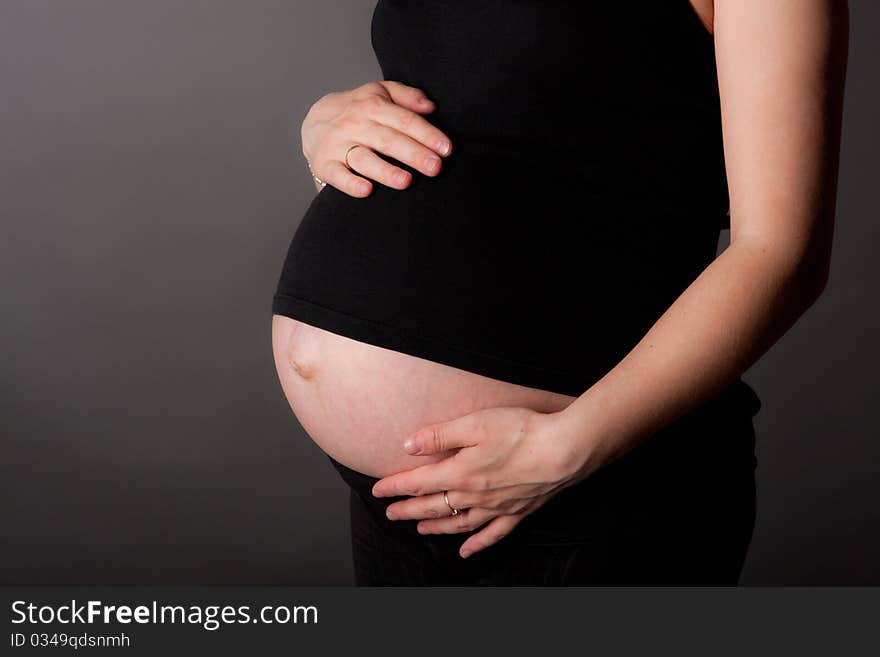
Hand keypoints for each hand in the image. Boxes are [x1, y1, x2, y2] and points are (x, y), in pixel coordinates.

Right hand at [301, 80, 452, 196]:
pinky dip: (350, 183)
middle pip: (388, 140)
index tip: (446, 149)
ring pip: (364, 159)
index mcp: (372, 105)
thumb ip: (406, 96)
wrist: (314, 121)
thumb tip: (430, 107)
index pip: (404, 120)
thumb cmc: (358, 110)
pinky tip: (367, 190)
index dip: (427, 134)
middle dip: (413, 154)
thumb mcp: (379, 93)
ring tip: (406, 181)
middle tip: (435, 167)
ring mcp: (338, 145)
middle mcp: (355, 124)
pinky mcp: (325, 164)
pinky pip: (338, 175)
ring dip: (385, 171)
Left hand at [371, 407, 592, 558]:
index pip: (418, 483)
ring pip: (457, 523)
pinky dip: (476, 544)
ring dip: (435, 527)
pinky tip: (466, 552)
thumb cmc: (520, 432)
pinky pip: (491, 534)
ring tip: (419, 530)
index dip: (395, 487)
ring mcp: (495, 507)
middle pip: (433, 506)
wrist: (564, 451)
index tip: (378, 491)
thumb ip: (439, 436)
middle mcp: (473, 496)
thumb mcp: (474, 424)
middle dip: (408, 510)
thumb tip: (407, 445)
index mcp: (459, 473)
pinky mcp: (517, 512)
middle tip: (390, 514)